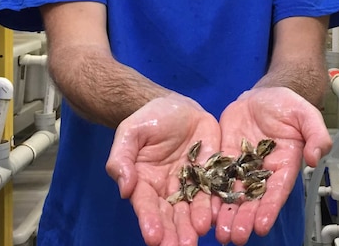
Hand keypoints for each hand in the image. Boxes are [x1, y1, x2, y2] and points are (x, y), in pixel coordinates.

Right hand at [107, 93, 220, 245]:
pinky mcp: (211, 172)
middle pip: (171, 214)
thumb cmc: (148, 120)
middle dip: (176, 232)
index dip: (150, 221)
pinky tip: (216, 216)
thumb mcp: (130, 133)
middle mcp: (168, 189)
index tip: (154, 238)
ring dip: (195, 224)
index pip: (147, 206)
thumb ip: (122, 159)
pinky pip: (214, 190)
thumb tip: (124, 188)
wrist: (176, 106)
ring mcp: (191, 182)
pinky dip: (215, 204)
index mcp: (144, 183)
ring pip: (193, 207)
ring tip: (199, 236)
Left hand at [213, 87, 332, 244]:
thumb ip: (316, 134)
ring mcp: (242, 167)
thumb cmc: (287, 105)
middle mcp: (263, 172)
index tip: (261, 225)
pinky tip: (203, 209)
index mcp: (285, 165)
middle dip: (244, 219)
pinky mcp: (224, 159)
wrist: (262, 96)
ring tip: (219, 233)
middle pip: (253, 200)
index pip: (277, 191)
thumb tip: (316, 157)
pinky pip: (216, 178)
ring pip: (233, 194)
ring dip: (226, 214)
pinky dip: (210, 194)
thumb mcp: (306, 115)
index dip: (269, 208)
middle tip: (235, 237)